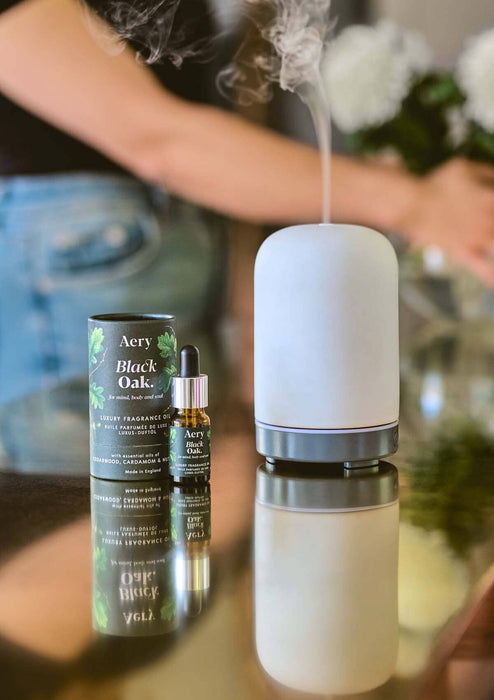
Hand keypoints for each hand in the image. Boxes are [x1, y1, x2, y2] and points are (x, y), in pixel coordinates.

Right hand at [397, 159, 493, 286]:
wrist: (413, 204)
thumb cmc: (438, 183)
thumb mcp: (465, 167)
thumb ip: (489, 172)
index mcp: (492, 196)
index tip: (493, 206)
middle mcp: (491, 220)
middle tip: (491, 225)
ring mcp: (479, 239)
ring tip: (492, 243)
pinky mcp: (466, 253)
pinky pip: (484, 269)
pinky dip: (491, 278)